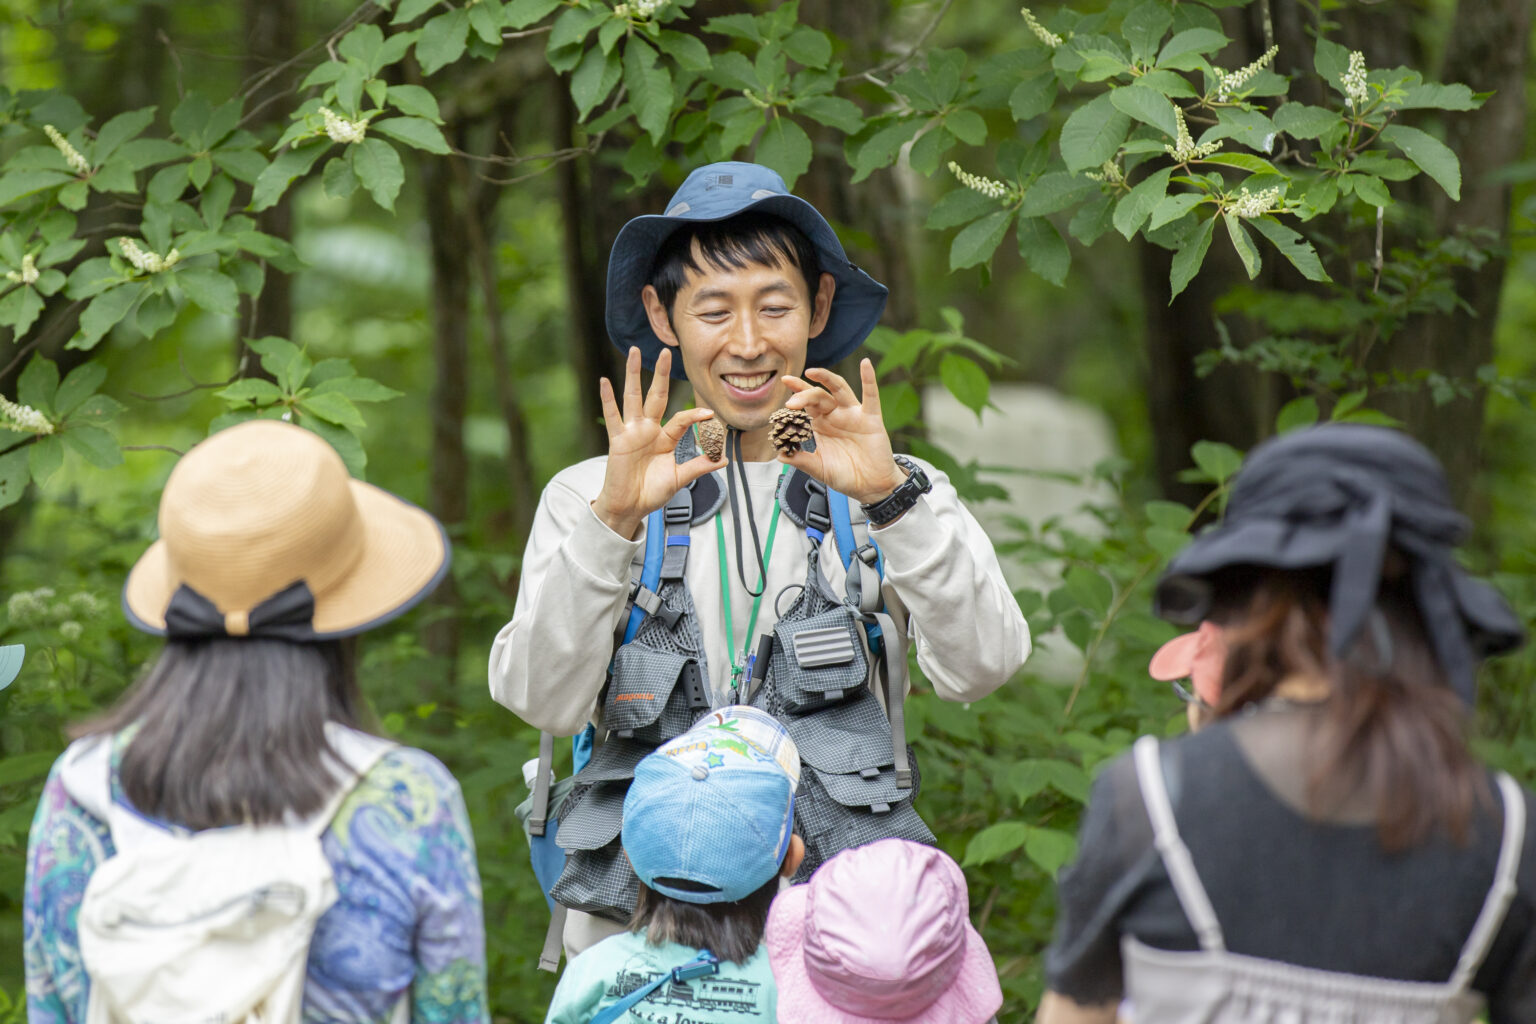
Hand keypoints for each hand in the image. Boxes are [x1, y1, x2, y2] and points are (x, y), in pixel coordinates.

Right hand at [592, 347, 723, 538]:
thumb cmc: (652, 492)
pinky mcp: (617, 440)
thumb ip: (699, 467)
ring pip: (633, 397)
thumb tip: (724, 459)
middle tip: (666, 352)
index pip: (681, 420)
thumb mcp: (679, 478)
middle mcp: (648, 430)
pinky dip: (607, 398)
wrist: (629, 507)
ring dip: (632, 374)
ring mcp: (632, 432)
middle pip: (656, 396)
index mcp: (665, 438)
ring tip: (633, 352)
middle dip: (661, 374)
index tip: (709, 414)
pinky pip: (613, 416)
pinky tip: (604, 381)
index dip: (694, 415)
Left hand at [779, 358, 906, 505]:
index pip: (806, 404)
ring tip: (813, 371)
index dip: (796, 393)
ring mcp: (853, 414)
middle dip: (804, 395)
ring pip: (840, 390)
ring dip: (827, 378)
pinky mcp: (871, 418)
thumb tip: (780, 455)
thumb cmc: (845, 475)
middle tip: (791, 403)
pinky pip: (871, 396)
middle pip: (819, 396)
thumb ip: (801, 461)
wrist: (870, 486)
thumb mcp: (819, 469)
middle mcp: (836, 415)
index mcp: (821, 424)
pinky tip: (865, 364)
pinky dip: (869, 379)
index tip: (784, 381)